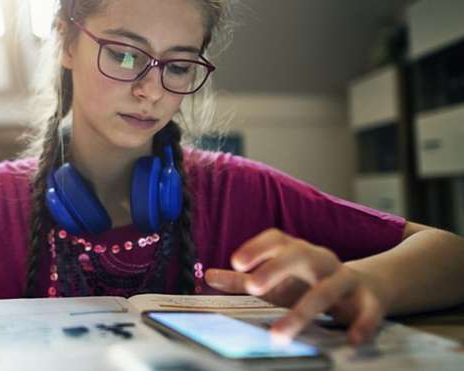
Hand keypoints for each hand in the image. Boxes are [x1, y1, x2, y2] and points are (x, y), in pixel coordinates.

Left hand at [204, 228, 386, 344]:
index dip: (257, 247)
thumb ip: (242, 279)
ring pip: (328, 288)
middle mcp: (321, 260)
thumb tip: (208, 276)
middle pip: (301, 255)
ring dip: (304, 310)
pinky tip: (350, 339)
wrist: (366, 286)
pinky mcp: (370, 301)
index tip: (236, 262)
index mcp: (297, 251)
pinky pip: (369, 311)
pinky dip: (362, 324)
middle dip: (276, 269)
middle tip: (253, 286)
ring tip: (279, 334)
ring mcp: (346, 279)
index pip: (277, 239)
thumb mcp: (275, 281)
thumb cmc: (308, 283)